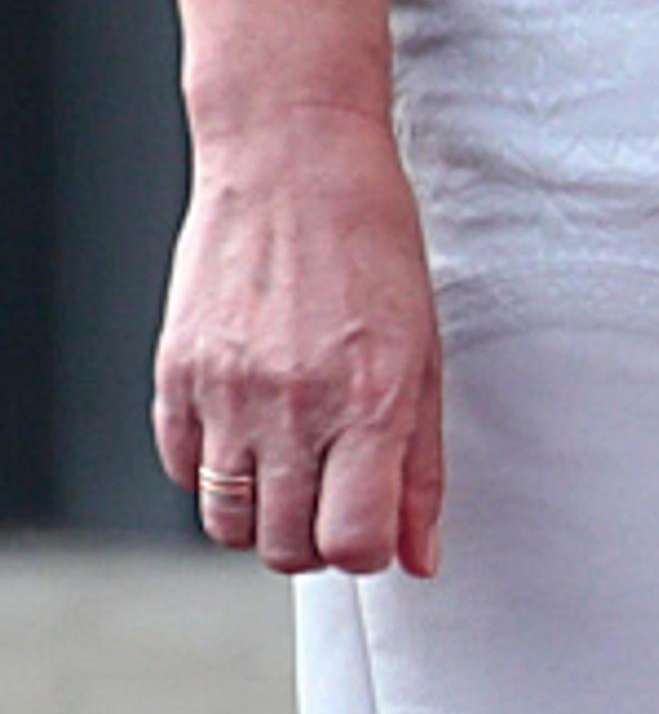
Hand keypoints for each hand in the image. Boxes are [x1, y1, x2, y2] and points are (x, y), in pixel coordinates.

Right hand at [153, 112, 443, 576]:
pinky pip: (184, 471)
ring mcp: (226, 393)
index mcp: (368, 399)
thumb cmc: (372, 240)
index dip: (368, 551)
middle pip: (286, 548)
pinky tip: (250, 425)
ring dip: (263, 514)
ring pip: (229, 523)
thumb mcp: (425, 351)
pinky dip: (215, 469)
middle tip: (336, 493)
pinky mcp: (176, 376)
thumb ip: (421, 465)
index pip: (354, 543)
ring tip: (294, 462)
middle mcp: (292, 405)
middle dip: (316, 540)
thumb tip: (420, 555)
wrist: (293, 158)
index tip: (374, 526)